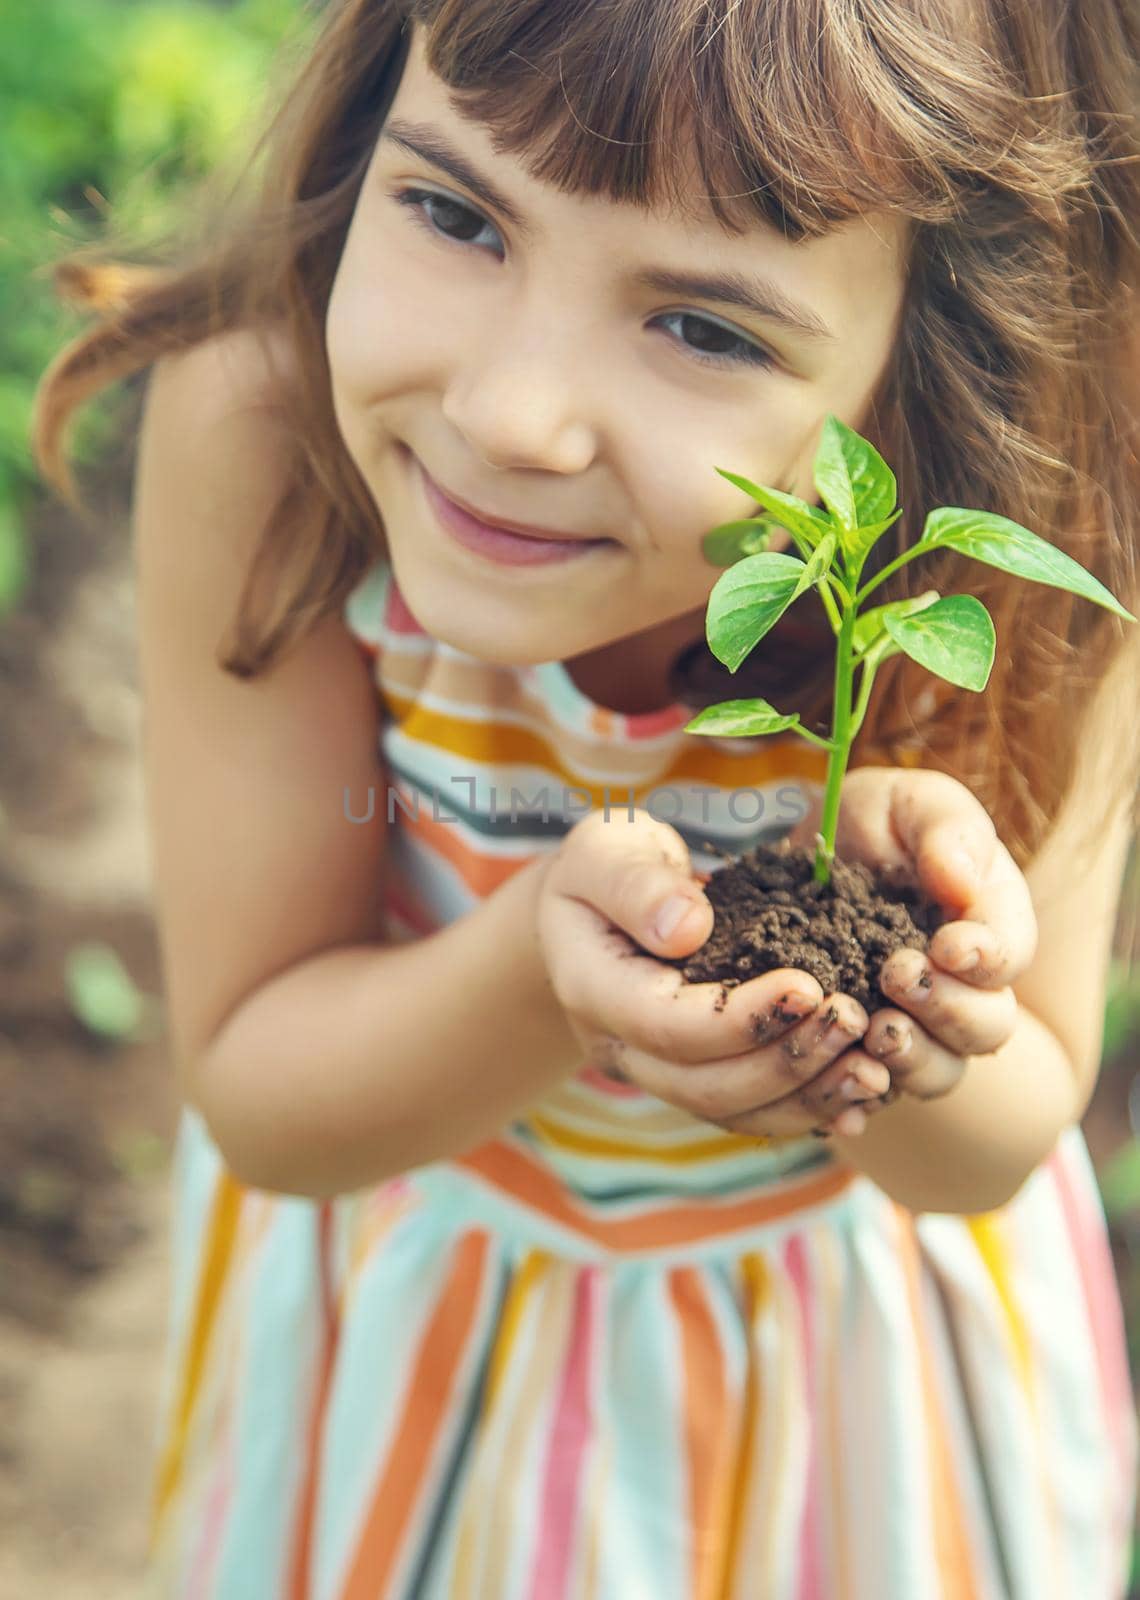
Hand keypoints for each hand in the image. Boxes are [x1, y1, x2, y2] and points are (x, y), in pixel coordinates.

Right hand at [535, 807, 894, 1138]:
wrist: (590, 910)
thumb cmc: (602, 867)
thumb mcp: (606, 849)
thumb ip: (637, 884)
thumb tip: (688, 928)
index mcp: (593, 990)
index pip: (668, 1025)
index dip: (742, 1017)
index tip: (810, 986)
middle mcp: (620, 1048)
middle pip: (706, 1086)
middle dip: (788, 1061)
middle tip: (855, 1021)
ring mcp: (655, 1073)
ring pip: (733, 1112)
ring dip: (807, 1097)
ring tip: (872, 1068)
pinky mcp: (692, 1077)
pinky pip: (750, 1111)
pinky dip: (807, 1107)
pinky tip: (860, 1094)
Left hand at [785, 767, 1036, 1101]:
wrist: (815, 861)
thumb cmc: (878, 826)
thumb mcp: (911, 804)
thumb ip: (946, 832)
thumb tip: (959, 881)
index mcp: (988, 928)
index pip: (1008, 956)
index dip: (985, 959)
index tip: (946, 945)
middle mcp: (963, 990)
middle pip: (985, 1028)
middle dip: (947, 1009)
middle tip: (897, 975)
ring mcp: (917, 1029)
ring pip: (937, 1072)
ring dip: (911, 1059)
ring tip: (872, 1031)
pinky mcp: (863, 1057)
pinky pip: (872, 1095)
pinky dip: (860, 1101)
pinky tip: (839, 1094)